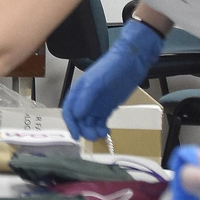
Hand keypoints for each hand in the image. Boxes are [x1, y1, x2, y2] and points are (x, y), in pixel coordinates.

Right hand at [62, 19, 164, 139]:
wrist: (130, 63)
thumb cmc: (110, 68)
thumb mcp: (95, 82)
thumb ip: (85, 98)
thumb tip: (77, 115)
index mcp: (78, 92)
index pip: (69, 112)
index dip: (71, 124)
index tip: (75, 136)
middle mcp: (85, 100)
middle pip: (79, 120)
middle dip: (84, 130)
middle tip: (94, 136)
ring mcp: (96, 105)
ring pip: (89, 123)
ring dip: (93, 131)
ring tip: (103, 133)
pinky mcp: (107, 108)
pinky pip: (100, 122)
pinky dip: (101, 129)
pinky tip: (106, 132)